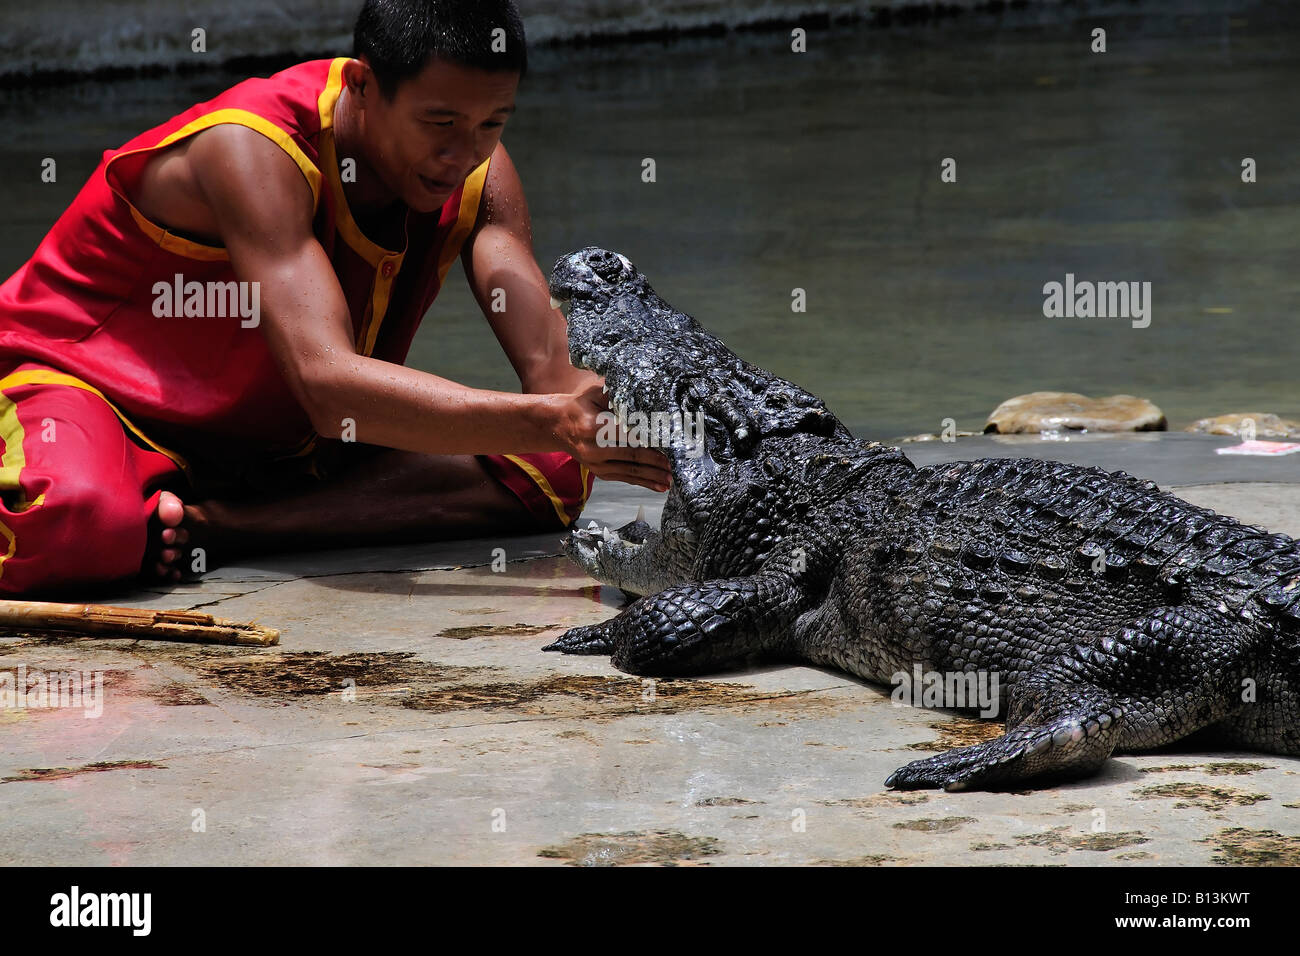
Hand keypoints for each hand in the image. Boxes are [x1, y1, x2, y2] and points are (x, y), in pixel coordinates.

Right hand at [557, 380, 673, 492]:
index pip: (627, 434)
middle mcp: (594, 449)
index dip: (648, 439)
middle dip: (655, 461)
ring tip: (671, 479)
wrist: (557, 426)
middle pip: (631, 455)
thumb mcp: (596, 394)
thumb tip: (647, 392)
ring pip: (630, 472)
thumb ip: (619, 394)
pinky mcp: (599, 473)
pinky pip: (625, 478)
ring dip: (652, 476)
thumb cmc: (581, 405)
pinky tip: (659, 485)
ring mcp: (596, 464)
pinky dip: (643, 482)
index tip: (668, 441)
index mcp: (594, 426)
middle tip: (674, 463)